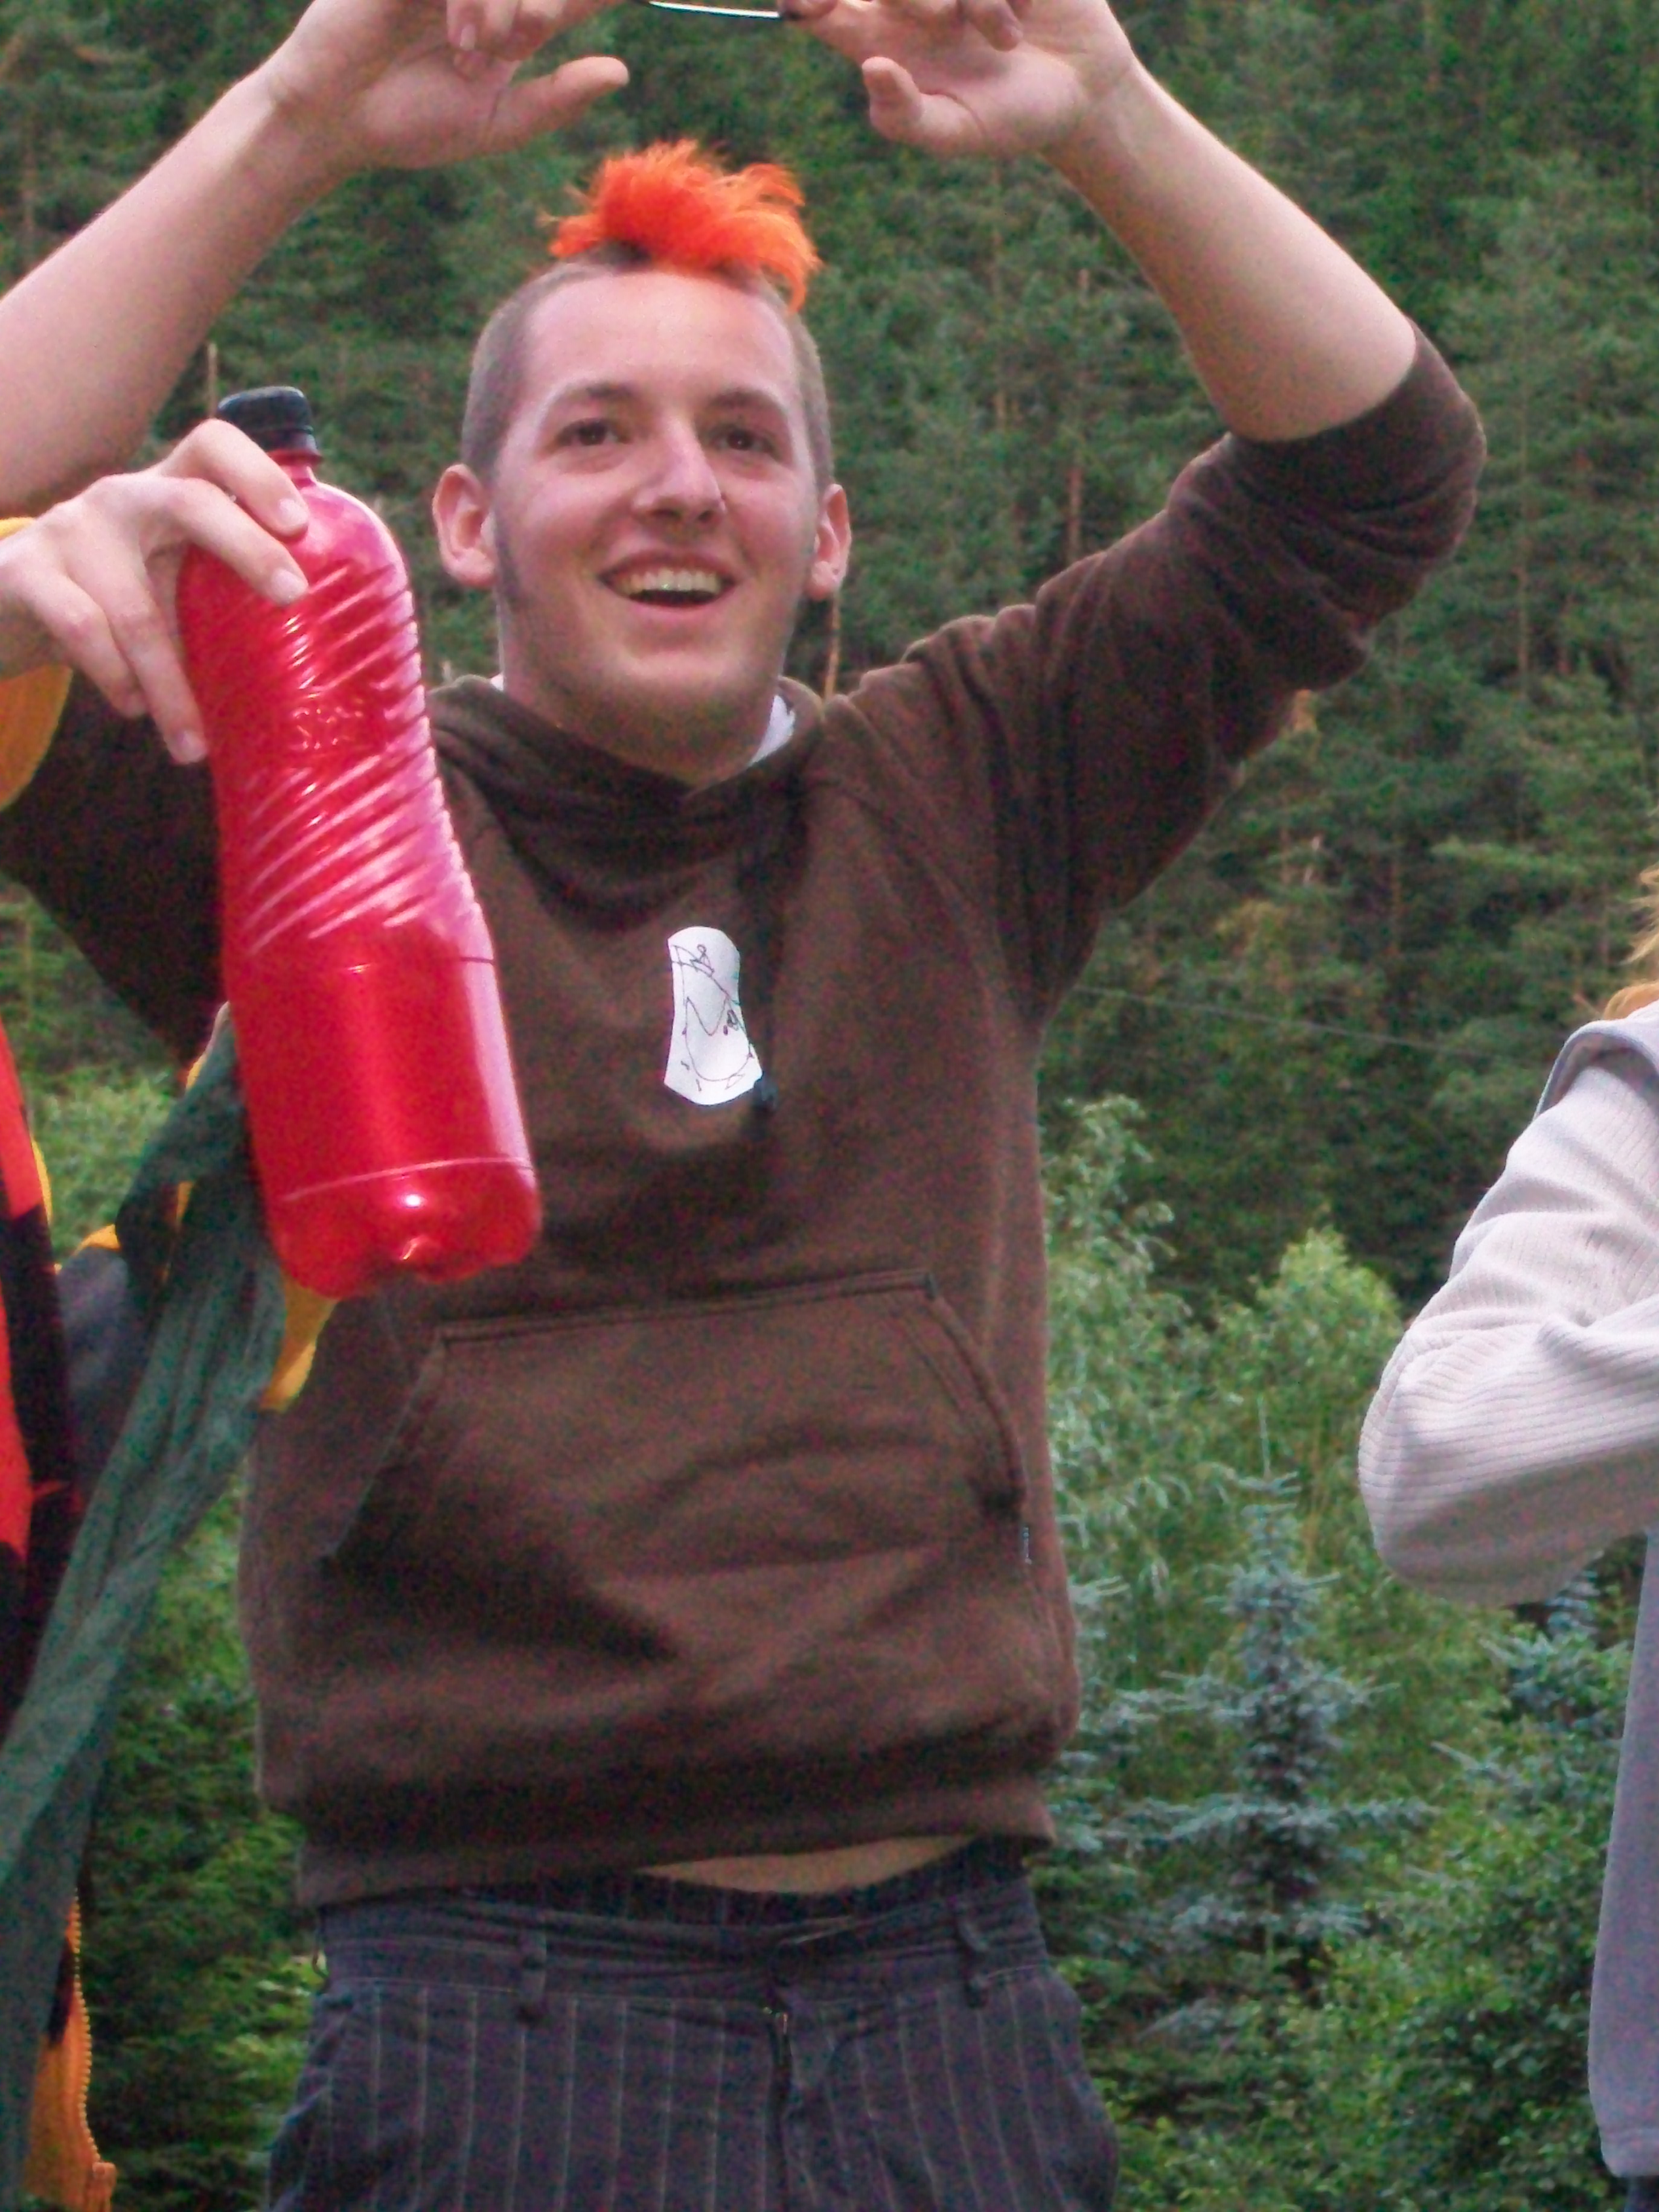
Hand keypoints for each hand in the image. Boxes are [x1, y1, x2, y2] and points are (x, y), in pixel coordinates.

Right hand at [0, 424, 311, 764]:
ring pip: (136, 607)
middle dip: (248, 548)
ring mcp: (70, 528)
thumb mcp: (168, 588)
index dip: (258, 473)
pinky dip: (114, 677)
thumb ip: (220, 600)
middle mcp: (122, 499)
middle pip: (190, 502)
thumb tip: (314, 668)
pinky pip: (81, 628)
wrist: (6, 604)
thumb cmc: (112, 601)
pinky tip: (133, 709)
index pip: (212, 446)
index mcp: (166, 493)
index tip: (299, 522)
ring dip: (171, 684)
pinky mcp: (27, 572)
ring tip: (192, 741)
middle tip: (291, 597)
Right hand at [255, 0, 628, 180]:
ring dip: (505, 3)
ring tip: (472, 48)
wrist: (337, 121)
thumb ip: (558, 98)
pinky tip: (454, 33)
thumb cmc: (411, 125)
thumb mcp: (497, 122)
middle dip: (543, 3)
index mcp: (517, 24)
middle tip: (513, 41)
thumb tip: (622, 71)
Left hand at [789, 0, 1132, 160]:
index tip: (809, 3)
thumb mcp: (956, 132)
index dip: (809, 0)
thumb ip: (906, 116)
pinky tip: (1024, 11)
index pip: (820, 6)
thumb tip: (872, 68)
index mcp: (878, 39)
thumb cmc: (1008, 118)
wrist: (1080, 92)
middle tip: (941, 21)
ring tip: (1003, 40)